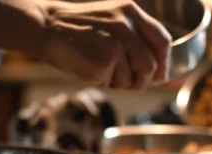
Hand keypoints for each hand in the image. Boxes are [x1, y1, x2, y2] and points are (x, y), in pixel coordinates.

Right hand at [39, 0, 172, 89]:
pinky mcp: (106, 60)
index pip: (162, 39)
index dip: (164, 61)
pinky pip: (114, 83)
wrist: (46, 26)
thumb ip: (133, 36)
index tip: (160, 75)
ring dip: (118, 82)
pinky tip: (88, 69)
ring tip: (98, 68)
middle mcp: (128, 25)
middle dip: (142, 80)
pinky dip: (102, 82)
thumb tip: (157, 70)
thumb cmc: (76, 29)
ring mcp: (118, 43)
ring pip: (133, 79)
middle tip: (127, 83)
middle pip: (151, 65)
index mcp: (131, 11)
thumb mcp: (110, 19)